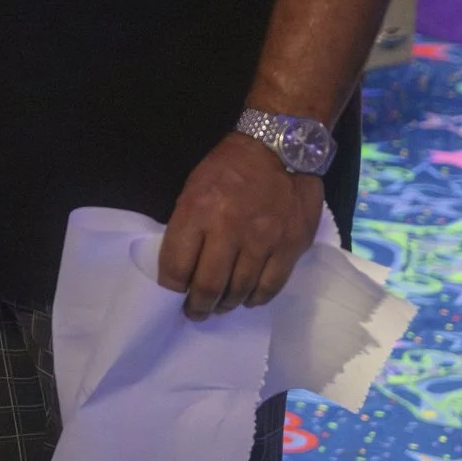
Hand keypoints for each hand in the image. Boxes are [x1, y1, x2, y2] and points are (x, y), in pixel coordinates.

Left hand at [157, 133, 321, 317]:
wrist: (279, 148)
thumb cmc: (229, 167)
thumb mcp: (193, 188)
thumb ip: (187, 226)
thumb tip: (183, 265)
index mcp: (198, 211)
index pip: (176, 264)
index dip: (170, 288)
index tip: (172, 295)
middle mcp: (229, 229)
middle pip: (208, 285)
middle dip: (197, 306)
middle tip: (194, 312)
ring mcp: (263, 240)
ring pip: (240, 290)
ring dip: (226, 305)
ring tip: (220, 307)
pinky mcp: (291, 246)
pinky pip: (271, 285)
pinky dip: (256, 298)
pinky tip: (248, 299)